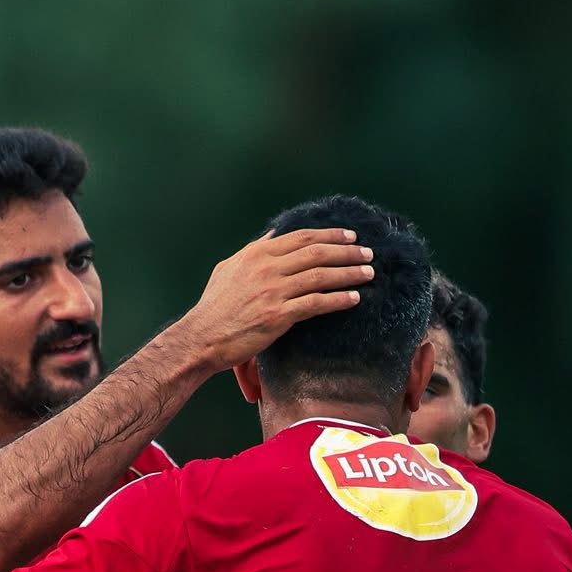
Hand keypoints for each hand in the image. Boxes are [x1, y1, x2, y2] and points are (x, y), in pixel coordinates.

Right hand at [172, 227, 372, 371]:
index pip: (302, 237)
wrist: (202, 338)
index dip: (330, 235)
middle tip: (368, 253)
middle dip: (347, 251)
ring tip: (369, 273)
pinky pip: (316, 303)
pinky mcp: (278, 316)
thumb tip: (275, 233)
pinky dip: (338, 299)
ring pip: (320, 276)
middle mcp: (267, 267)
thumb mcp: (229, 268)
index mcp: (257, 253)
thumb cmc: (214, 307)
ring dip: (349, 273)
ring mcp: (274, 291)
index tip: (350, 236)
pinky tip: (354, 298)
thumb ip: (254, 249)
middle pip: (317, 252)